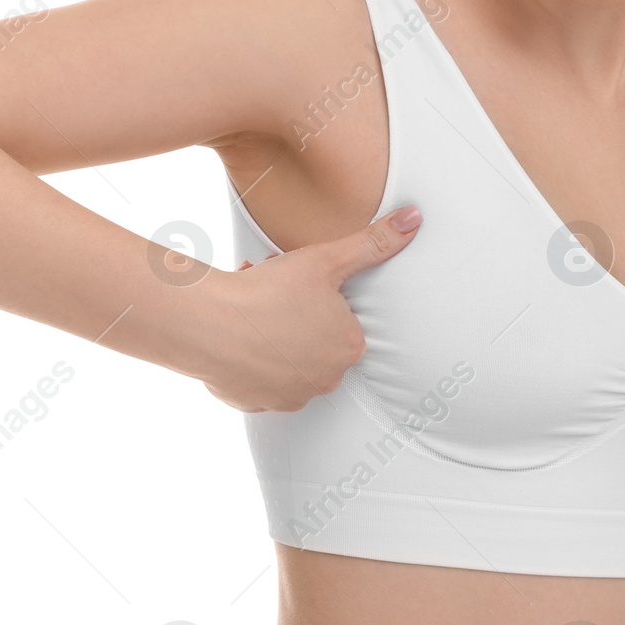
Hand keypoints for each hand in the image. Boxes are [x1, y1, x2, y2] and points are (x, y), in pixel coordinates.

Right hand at [198, 206, 422, 412]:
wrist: (211, 324)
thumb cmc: (269, 292)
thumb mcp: (328, 258)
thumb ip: (374, 242)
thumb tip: (414, 219)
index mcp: (349, 347)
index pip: (342, 320)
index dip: (318, 298)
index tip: (298, 286)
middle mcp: (325, 379)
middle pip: (314, 340)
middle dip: (296, 317)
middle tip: (272, 291)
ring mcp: (290, 396)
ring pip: (285, 360)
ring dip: (274, 339)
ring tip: (251, 309)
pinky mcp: (255, 404)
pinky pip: (258, 380)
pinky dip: (250, 361)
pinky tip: (237, 337)